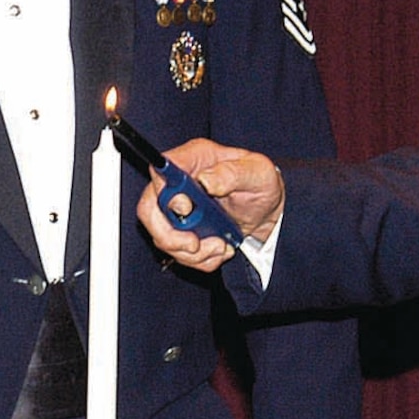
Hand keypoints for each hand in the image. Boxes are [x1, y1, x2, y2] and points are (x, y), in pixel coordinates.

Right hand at [136, 138, 283, 272]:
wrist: (270, 211)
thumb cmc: (262, 183)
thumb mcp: (257, 173)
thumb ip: (232, 173)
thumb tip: (205, 180)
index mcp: (193, 159)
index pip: (159, 173)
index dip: (165, 195)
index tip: (187, 210)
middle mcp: (179, 183)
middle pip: (149, 210)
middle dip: (170, 236)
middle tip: (196, 245)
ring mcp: (178, 209)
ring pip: (163, 238)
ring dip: (192, 252)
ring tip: (221, 246)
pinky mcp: (182, 230)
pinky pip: (178, 253)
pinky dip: (200, 259)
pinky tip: (220, 249)